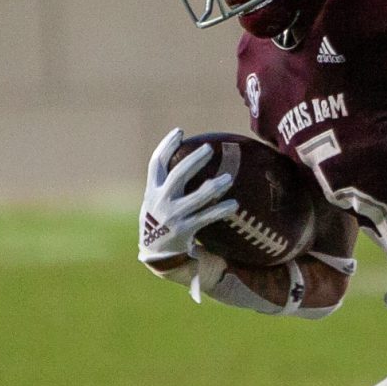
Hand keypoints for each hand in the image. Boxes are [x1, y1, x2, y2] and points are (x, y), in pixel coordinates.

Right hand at [137, 127, 236, 264]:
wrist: (156, 254)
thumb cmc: (160, 220)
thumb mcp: (154, 201)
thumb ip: (166, 184)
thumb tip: (187, 159)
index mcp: (151, 191)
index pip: (156, 163)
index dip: (166, 145)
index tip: (179, 131)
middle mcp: (160, 201)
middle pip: (178, 175)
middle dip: (193, 161)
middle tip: (209, 148)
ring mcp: (173, 216)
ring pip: (197, 197)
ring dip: (214, 186)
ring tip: (228, 178)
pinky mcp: (185, 230)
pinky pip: (207, 217)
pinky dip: (221, 210)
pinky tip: (234, 204)